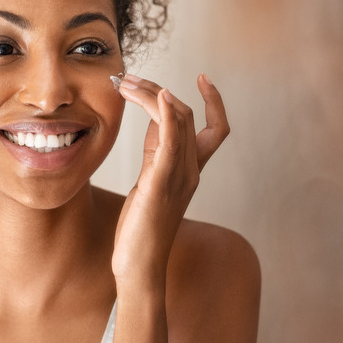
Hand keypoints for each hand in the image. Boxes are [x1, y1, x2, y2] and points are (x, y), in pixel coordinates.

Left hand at [112, 73, 229, 290]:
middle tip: (128, 79)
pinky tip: (159, 96)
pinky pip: (171, 141)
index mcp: (191, 171)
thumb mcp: (150, 180)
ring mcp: (179, 177)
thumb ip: (156, 151)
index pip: (216, 128)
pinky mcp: (160, 183)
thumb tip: (153, 118)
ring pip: (178, 121)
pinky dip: (166, 113)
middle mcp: (191, 170)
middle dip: (158, 90)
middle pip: (187, 115)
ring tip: (126, 83)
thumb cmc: (141, 227)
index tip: (203, 77)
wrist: (139, 265)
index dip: (215, 101)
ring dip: (153, 94)